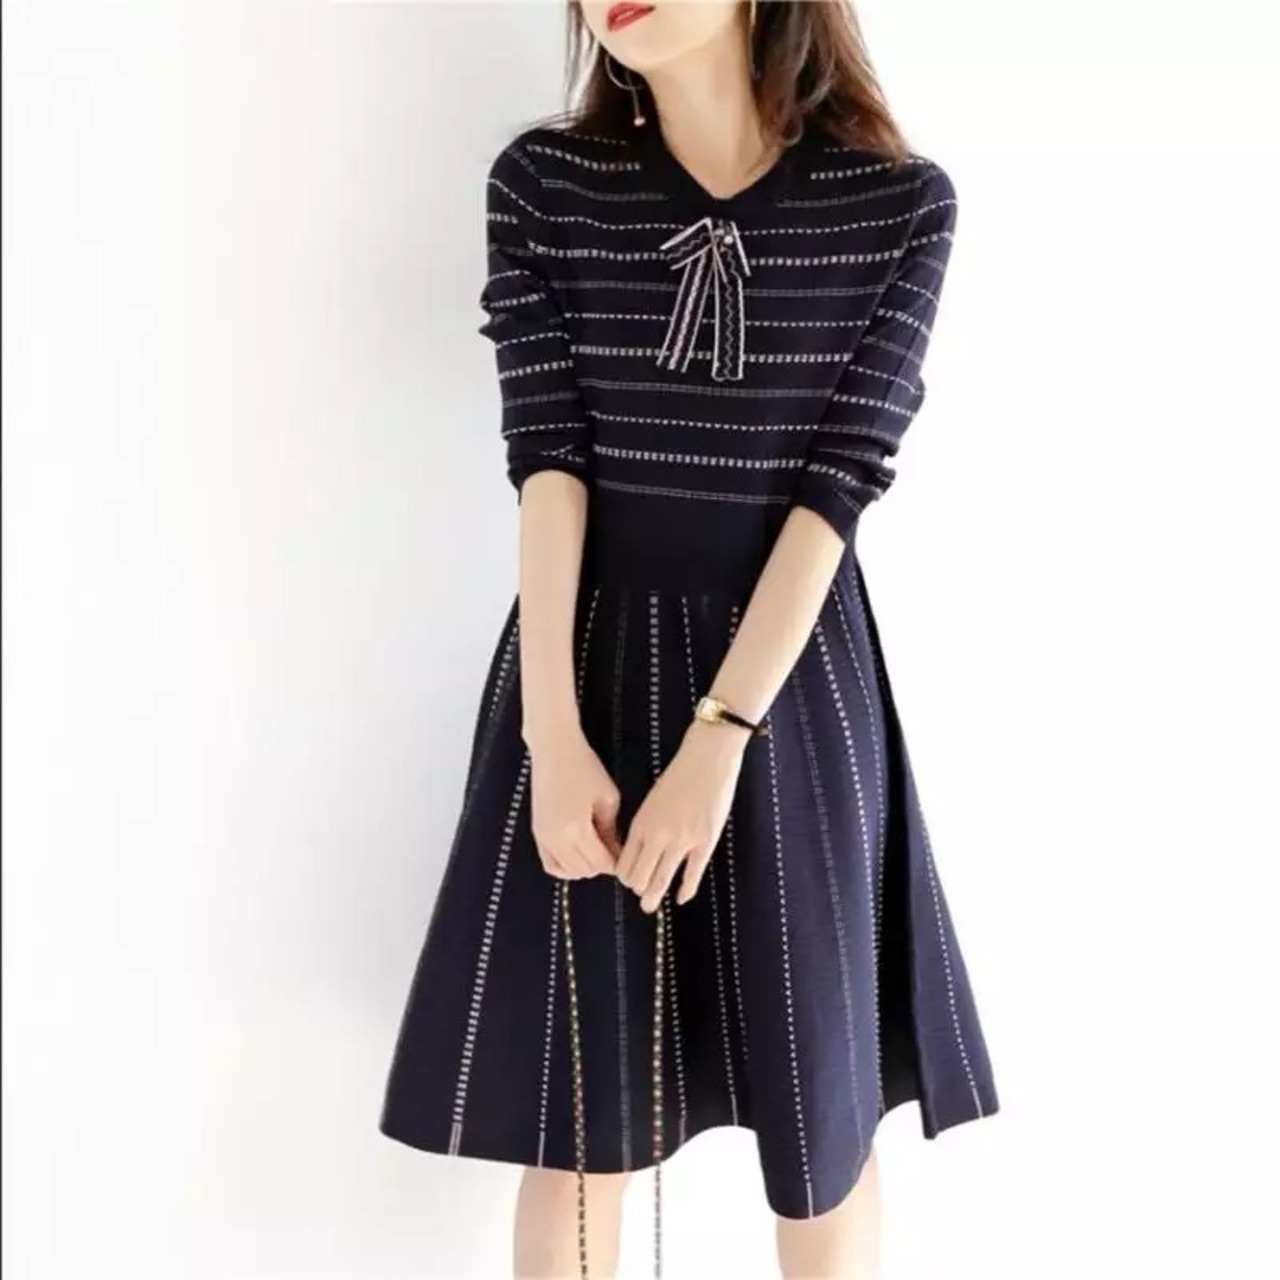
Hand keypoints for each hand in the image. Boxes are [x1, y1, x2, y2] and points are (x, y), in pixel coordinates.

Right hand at [528, 729, 622, 880]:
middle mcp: (556, 839)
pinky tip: (577, 854)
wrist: (553, 749)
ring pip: (567, 871)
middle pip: (584, 870)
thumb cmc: (584, 767)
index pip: (600, 863)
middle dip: (601, 865)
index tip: (625, 854)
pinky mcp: (536, 832)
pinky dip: (565, 866)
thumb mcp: (607, 798)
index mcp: (576, 830)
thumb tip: (616, 852)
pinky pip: (550, 864)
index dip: (616, 863)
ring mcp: (543, 837)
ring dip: (584, 867)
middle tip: (612, 849)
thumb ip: (611, 830)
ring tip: (596, 850)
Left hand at [617, 719, 747, 912]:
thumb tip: (640, 849)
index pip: (624, 863)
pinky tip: (682, 897)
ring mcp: (682, 841)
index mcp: (641, 823)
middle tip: (639, 895)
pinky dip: (685, 890)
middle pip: (639, 877)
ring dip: (653, 897)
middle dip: (637, 889)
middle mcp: (658, 836)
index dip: (624, 875)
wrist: (707, 760)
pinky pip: (692, 874)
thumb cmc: (679, 775)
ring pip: (661, 880)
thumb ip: (645, 825)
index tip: (628, 878)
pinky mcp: (705, 842)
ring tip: (650, 906)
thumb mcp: (652, 800)